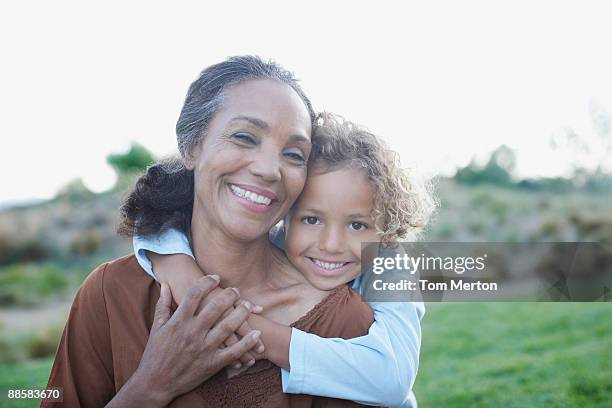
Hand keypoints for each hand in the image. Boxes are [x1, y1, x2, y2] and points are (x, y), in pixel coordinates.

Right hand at [127, 276, 261, 404]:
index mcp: (178, 321)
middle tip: (235, 290)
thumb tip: (165, 285)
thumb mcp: (157, 328)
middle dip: (228, 295)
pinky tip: (257, 334)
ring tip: (248, 305)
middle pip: (215, 307)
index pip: (195, 294)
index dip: (206, 282)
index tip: (215, 277)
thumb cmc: (155, 354)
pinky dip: (247, 342)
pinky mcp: (212, 364)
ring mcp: (203, 348)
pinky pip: (234, 352)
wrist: (154, 383)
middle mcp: (192, 332)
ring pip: (228, 326)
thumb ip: (162, 305)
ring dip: (242, 313)